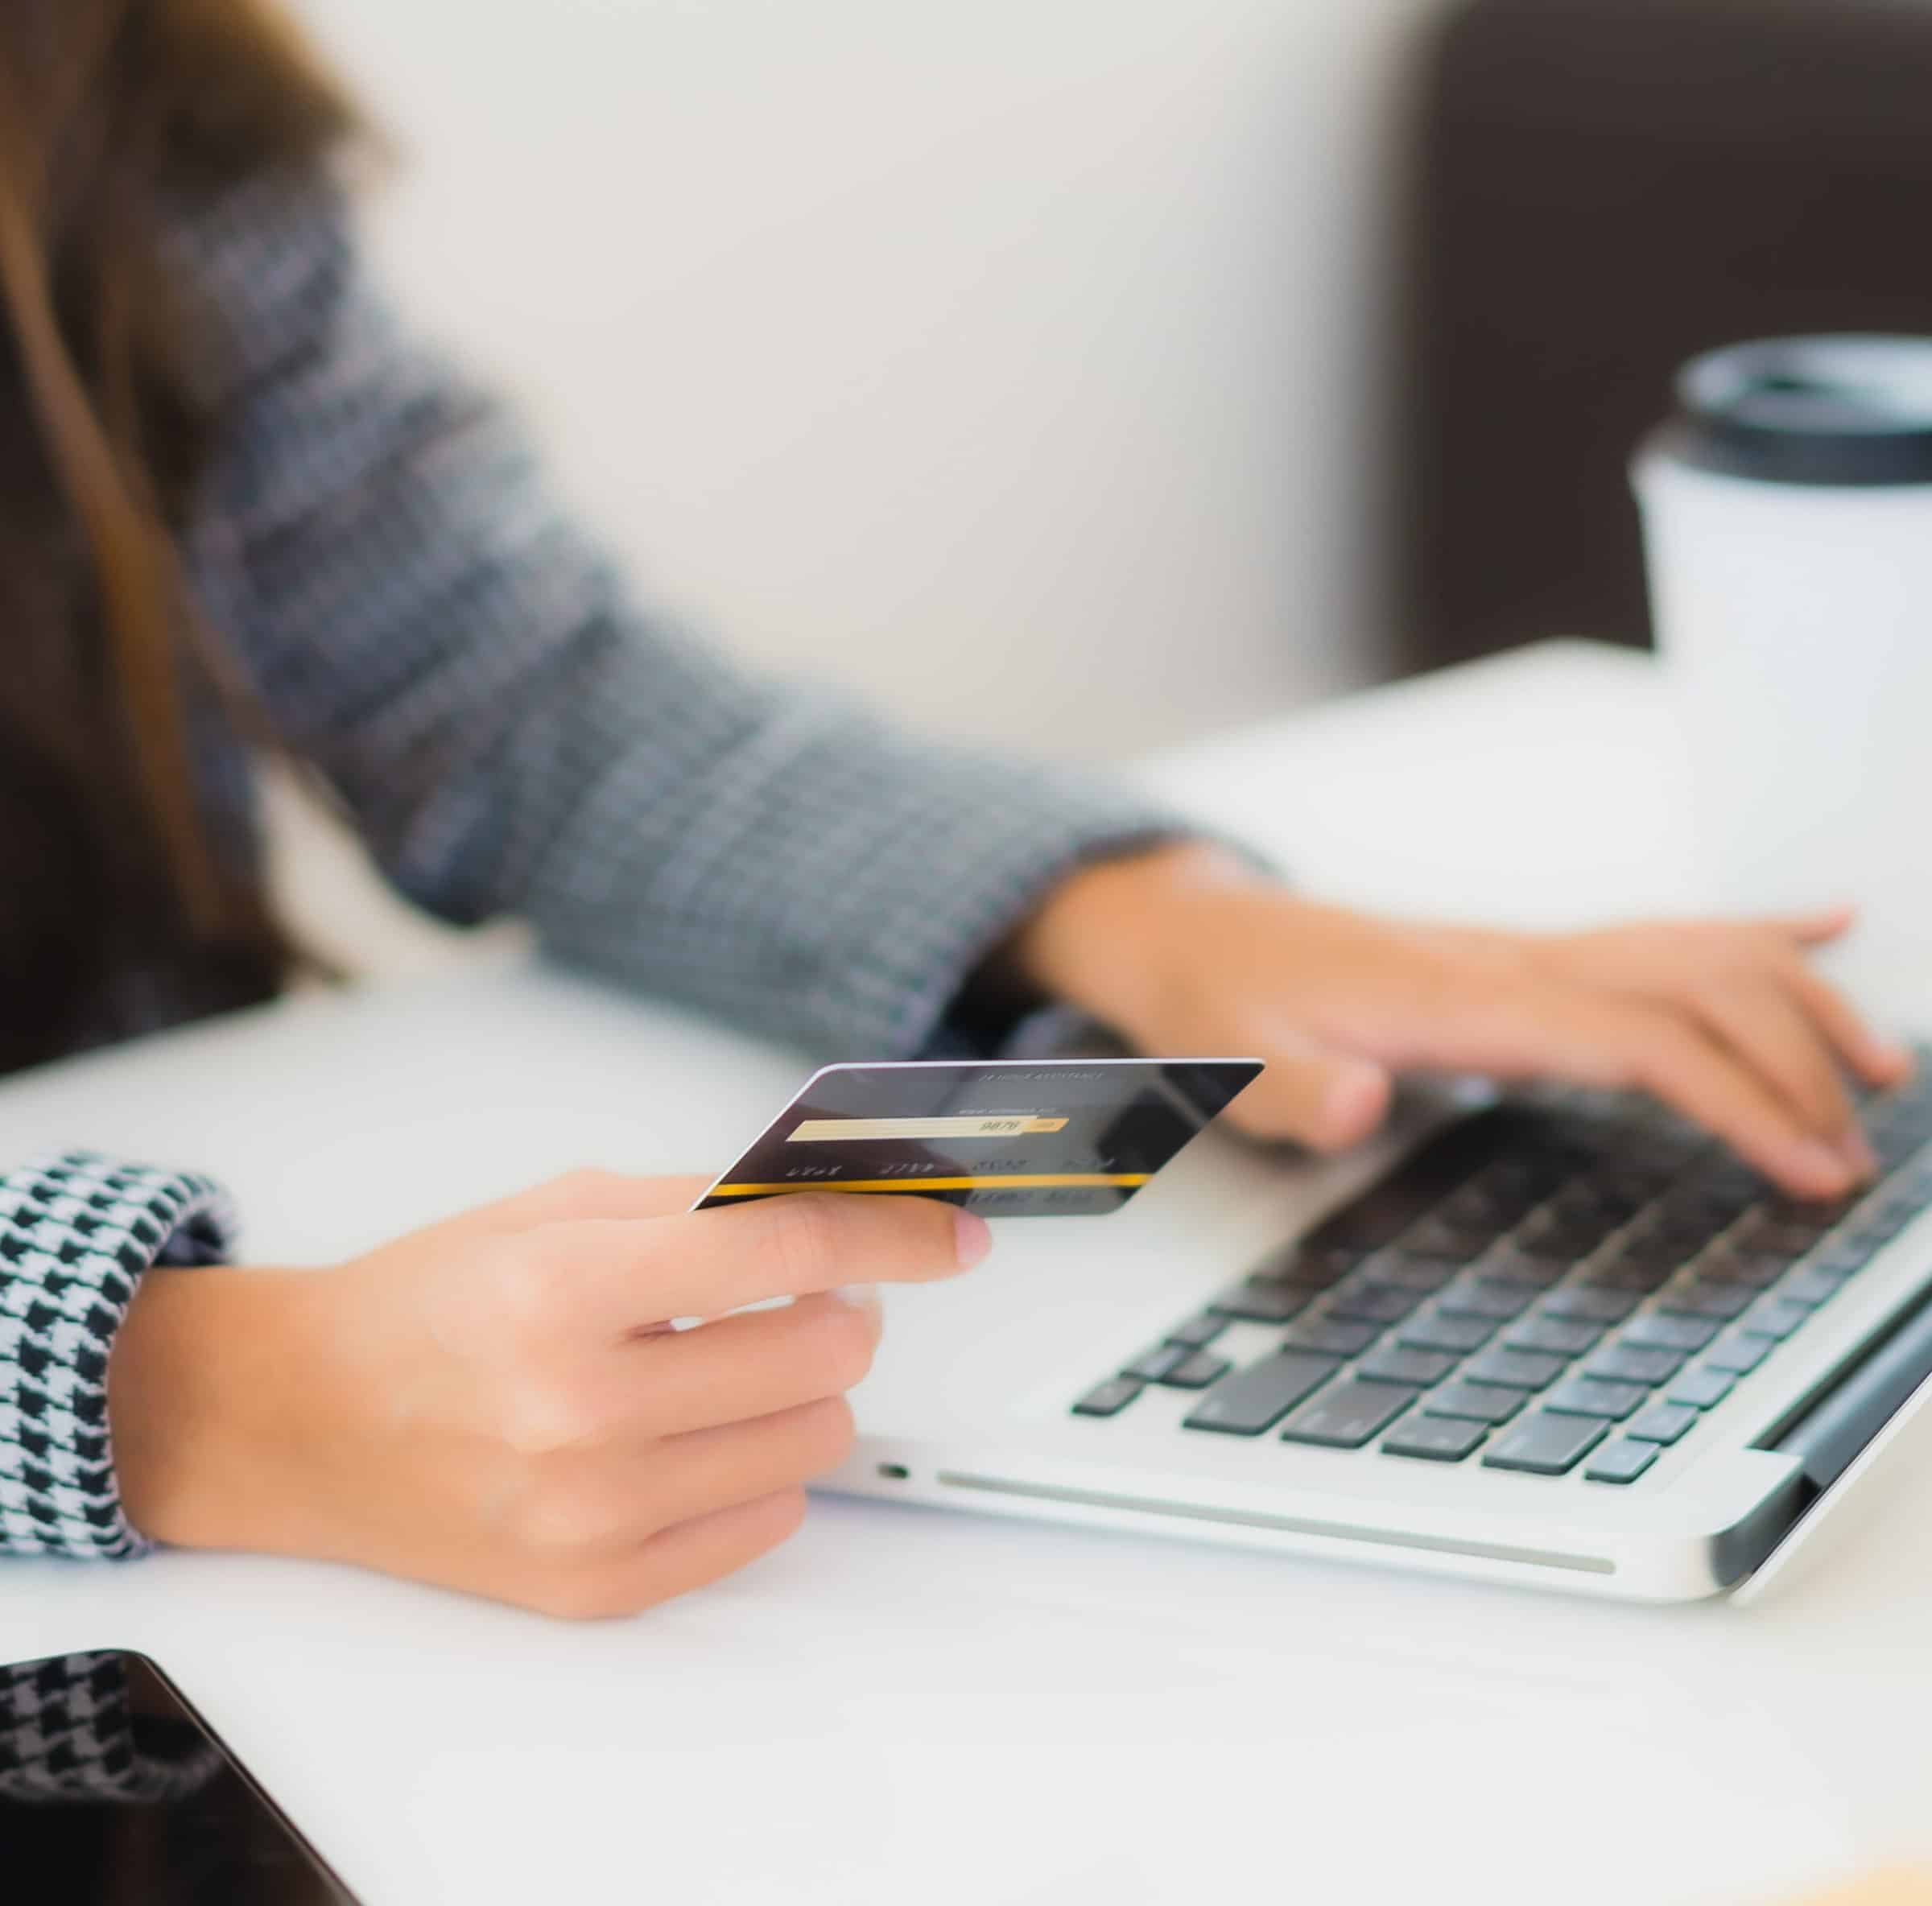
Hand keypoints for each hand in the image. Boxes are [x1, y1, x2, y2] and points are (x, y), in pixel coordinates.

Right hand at [109, 1171, 986, 1616]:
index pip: (786, 1252)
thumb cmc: (426, 1302)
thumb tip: (829, 1210)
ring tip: (732, 1364)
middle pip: (821, 1355)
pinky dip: (761, 1468)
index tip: (950, 1232)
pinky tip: (700, 1431)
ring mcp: (590, 1513)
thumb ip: (694, 1204)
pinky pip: (765, 1525)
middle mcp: (580, 1411)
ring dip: (802, 1390)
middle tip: (806, 1293)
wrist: (300, 1420)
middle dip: (841, 1310)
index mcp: (566, 1292)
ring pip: (812, 1443)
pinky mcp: (594, 1587)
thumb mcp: (551, 1208)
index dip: (892, 1232)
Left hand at [1011, 844, 1911, 1197]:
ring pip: (1692, 950)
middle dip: (1791, 1064)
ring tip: (1883, 1062)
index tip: (1810, 1165)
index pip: (1634, 1042)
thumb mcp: (1225, 1063)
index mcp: (1458, 999)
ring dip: (1795, 996)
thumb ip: (1295, 1091)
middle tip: (1856, 1156)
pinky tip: (1822, 925)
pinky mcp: (1520, 954)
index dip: (1735, 1098)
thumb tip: (1368, 1099)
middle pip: (1691, 989)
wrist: (1191, 936)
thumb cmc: (1215, 1006)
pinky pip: (1653, 930)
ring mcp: (1522, 949)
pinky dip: (1749, 929)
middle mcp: (1509, 961)